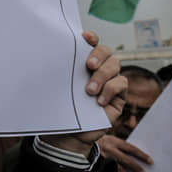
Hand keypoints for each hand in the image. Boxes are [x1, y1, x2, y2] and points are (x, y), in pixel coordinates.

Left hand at [41, 31, 125, 154]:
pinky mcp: (119, 96)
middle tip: (89, 65)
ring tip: (89, 91)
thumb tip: (50, 53)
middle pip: (107, 51)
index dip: (91, 38)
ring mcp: (110, 81)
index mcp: (82, 63)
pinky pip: (121, 84)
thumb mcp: (59, 87)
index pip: (91, 44)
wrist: (69, 134)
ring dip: (102, 76)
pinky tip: (99, 101)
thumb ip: (61, 71)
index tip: (84, 37)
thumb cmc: (63, 108)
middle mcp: (98, 69)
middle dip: (99, 55)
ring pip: (115, 65)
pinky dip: (110, 90)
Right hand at [99, 134, 151, 171]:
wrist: (81, 145)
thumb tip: (134, 155)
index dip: (142, 155)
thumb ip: (119, 146)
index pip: (131, 149)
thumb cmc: (98, 142)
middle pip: (127, 160)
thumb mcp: (109, 139)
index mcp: (114, 141)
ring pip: (119, 169)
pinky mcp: (99, 165)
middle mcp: (110, 150)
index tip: (150, 161)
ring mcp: (104, 158)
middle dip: (136, 168)